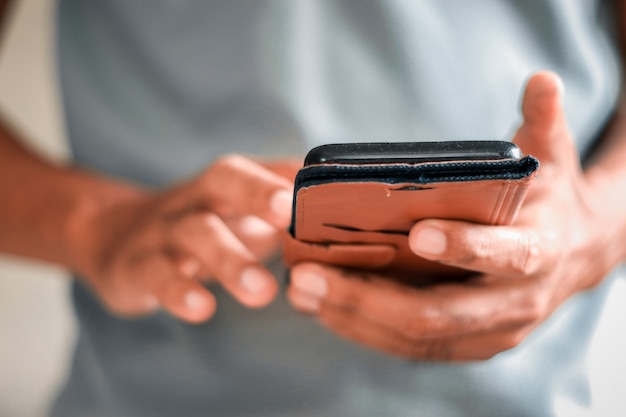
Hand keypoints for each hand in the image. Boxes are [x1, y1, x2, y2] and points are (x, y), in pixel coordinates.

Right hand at [76, 155, 298, 322]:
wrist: (115, 237)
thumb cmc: (199, 225)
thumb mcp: (235, 209)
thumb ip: (281, 201)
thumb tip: (340, 190)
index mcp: (220, 186)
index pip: (251, 169)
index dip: (277, 178)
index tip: (310, 194)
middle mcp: (194, 200)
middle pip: (221, 184)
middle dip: (255, 196)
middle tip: (288, 220)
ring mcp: (163, 232)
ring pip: (195, 235)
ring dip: (229, 261)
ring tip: (262, 292)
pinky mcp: (137, 267)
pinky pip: (156, 276)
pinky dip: (179, 292)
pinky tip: (202, 308)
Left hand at [287, 72, 620, 360]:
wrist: (575, 255)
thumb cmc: (549, 202)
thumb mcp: (554, 157)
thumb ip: (544, 120)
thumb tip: (541, 79)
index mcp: (539, 253)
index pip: (505, 256)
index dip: (462, 247)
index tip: (414, 234)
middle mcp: (515, 304)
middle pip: (437, 315)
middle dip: (366, 297)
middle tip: (307, 274)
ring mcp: (489, 333)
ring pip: (414, 338)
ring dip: (351, 317)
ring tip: (300, 289)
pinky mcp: (467, 345)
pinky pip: (408, 348)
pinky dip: (363, 330)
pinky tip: (322, 307)